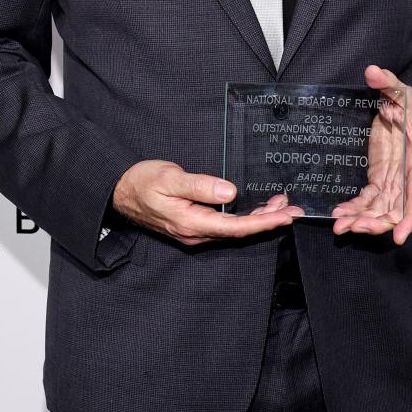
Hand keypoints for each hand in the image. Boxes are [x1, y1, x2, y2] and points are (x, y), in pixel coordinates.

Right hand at [112, 160, 304, 247]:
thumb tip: (229, 192)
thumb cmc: (141, 182)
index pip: (235, 227)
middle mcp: (195, 233)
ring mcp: (194, 232)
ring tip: (280, 204)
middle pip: (239, 231)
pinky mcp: (193, 226)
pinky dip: (243, 217)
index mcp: (191, 223)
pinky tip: (254, 208)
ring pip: (233, 229)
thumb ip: (200, 186)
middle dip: (268, 220)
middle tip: (292, 208)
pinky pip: (225, 225)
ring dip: (258, 218)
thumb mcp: (170, 178)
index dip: (263, 222)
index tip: (286, 216)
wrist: (119, 192)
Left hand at [330, 63, 411, 245]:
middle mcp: (407, 174)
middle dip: (376, 222)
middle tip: (352, 228)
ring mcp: (393, 178)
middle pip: (395, 208)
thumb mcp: (400, 89)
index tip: (399, 237)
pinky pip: (369, 199)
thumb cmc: (410, 102)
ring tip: (340, 227)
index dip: (409, 218)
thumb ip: (387, 82)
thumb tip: (373, 72)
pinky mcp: (380, 176)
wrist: (406, 106)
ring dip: (363, 220)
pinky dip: (356, 209)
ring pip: (381, 208)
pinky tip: (340, 214)